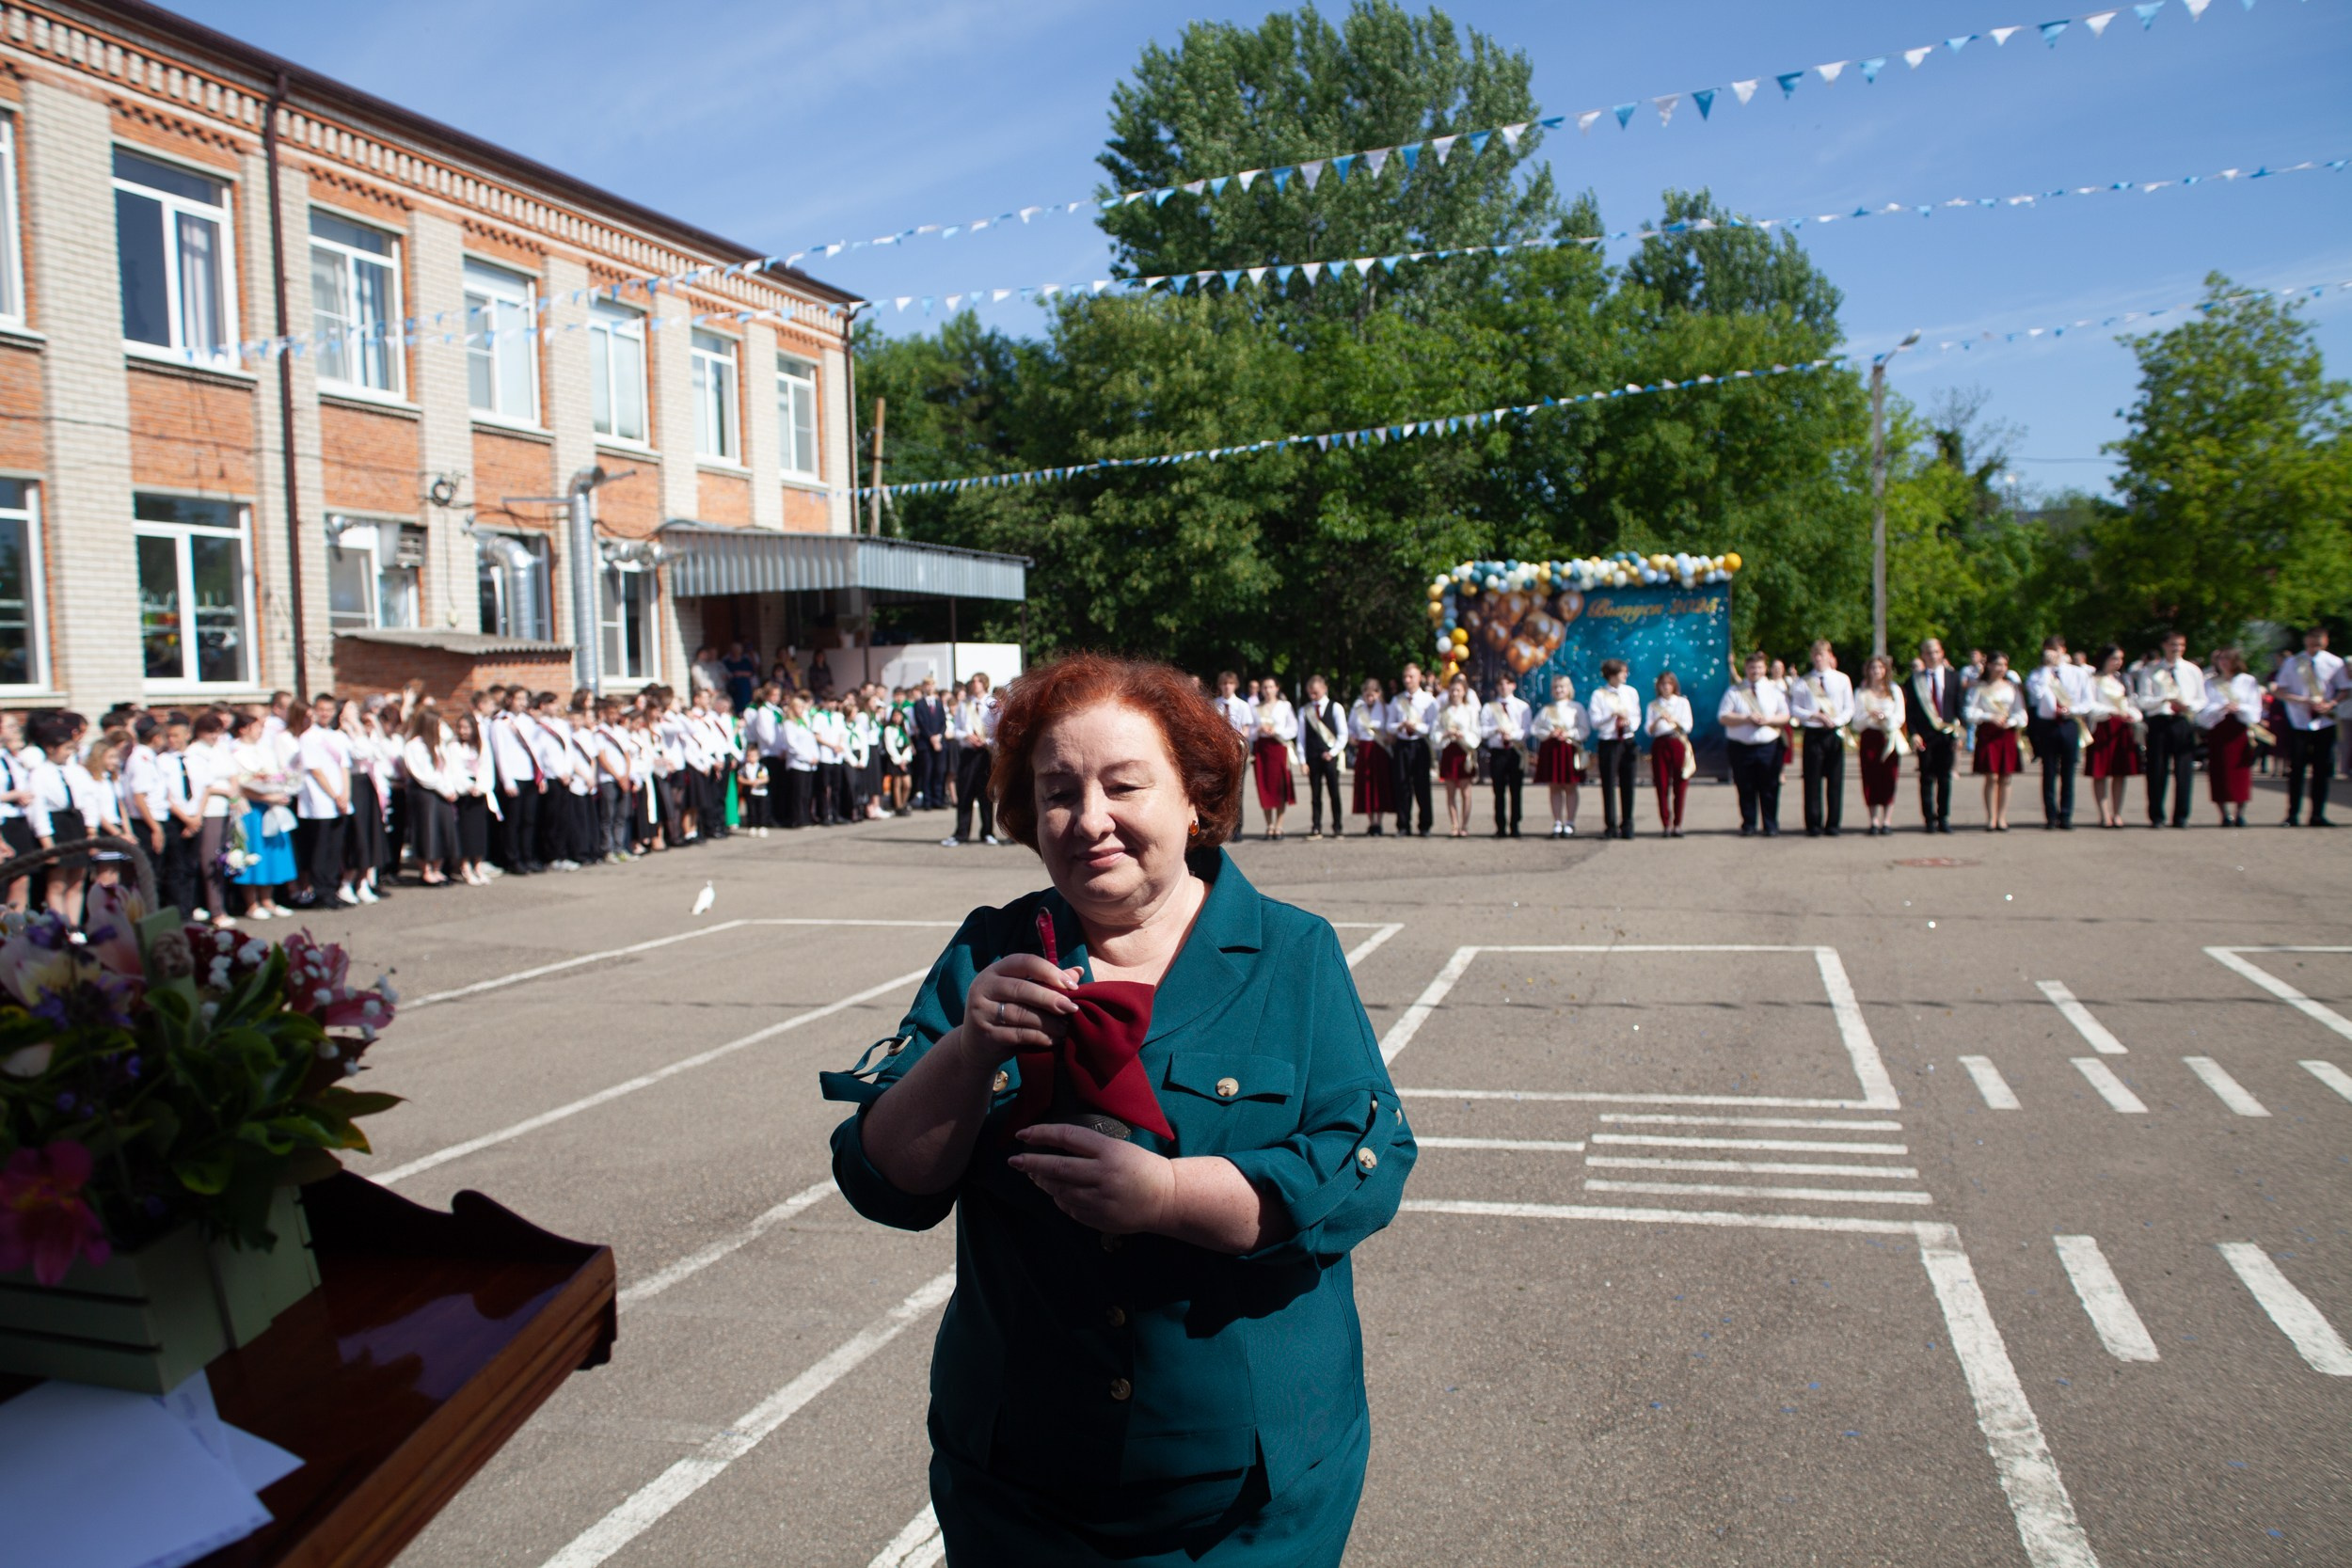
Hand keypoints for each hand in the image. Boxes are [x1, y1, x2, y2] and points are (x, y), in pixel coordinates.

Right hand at [962, 953, 1081, 1060]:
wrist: (976, 1047)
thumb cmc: (1005, 1013)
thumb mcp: (1022, 994)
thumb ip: (1047, 982)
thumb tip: (1078, 971)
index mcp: (995, 971)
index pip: (1024, 962)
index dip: (1050, 971)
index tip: (1072, 986)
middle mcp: (983, 986)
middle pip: (1022, 988)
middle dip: (1051, 998)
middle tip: (1072, 1008)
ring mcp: (981, 1010)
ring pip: (1021, 1013)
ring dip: (1048, 1022)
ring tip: (1066, 1028)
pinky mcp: (985, 1033)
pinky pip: (1018, 1034)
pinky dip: (1040, 1037)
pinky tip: (1053, 1039)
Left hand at [1009, 1123, 1174, 1233]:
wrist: (1167, 1197)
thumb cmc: (1141, 1167)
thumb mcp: (1118, 1147)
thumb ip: (1088, 1148)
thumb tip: (1051, 1149)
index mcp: (1109, 1150)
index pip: (1067, 1137)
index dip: (1041, 1133)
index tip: (1023, 1134)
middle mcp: (1103, 1174)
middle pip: (1057, 1167)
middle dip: (1031, 1163)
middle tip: (1014, 1160)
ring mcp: (1100, 1199)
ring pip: (1059, 1189)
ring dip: (1042, 1181)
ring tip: (1034, 1174)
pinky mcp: (1099, 1218)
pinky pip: (1069, 1207)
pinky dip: (1059, 1197)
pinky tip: (1057, 1191)